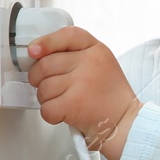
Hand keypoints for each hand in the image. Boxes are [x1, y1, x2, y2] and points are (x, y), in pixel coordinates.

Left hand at [26, 26, 142, 159]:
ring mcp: (82, 84)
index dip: (46, 42)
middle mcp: (90, 63)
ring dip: (46, 99)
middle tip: (52, 87)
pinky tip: (64, 114)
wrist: (125, 123)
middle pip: (45, 64)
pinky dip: (51, 115)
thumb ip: (73, 55)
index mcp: (97, 50)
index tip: (33, 51)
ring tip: (64, 101)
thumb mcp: (100, 64)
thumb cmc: (109, 97)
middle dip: (39, 79)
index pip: (67, 35)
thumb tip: (37, 54)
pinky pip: (46, 108)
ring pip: (43, 88)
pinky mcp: (74, 104)